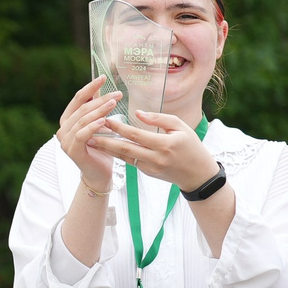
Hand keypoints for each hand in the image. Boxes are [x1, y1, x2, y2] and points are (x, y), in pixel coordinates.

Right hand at [54, 80, 121, 190]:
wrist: (99, 173)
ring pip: (82, 120)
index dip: (91, 87)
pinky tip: (105, 121)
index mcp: (68, 120)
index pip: (78, 98)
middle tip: (117, 94)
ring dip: (99, 110)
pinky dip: (93, 126)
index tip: (104, 77)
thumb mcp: (99, 125)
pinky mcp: (72, 150)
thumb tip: (102, 88)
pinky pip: (82, 134)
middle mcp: (63, 129)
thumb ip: (96, 109)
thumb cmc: (100, 148)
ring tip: (114, 103)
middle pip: (82, 108)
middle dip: (100, 99)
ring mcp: (65, 140)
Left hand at [103, 108, 222, 190]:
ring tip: (92, 141)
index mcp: (165, 144)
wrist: (198, 175)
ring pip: (125, 157)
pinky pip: (130, 162)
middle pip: (125, 149)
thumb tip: (137, 113)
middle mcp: (156, 158)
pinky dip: (118, 154)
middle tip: (88, 133)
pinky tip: (107, 147)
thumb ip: (158, 118)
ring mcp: (151, 168)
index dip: (119, 128)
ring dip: (108, 149)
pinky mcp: (148, 173)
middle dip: (106, 141)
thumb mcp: (180, 126)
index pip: (136, 135)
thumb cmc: (191, 146)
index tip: (105, 119)